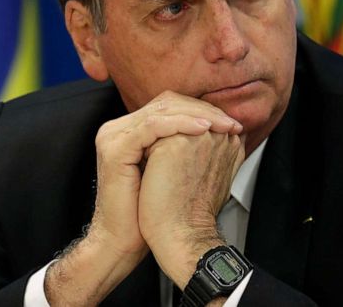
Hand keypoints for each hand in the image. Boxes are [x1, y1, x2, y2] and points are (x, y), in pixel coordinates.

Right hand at [45, 92, 241, 304]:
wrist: (124, 239)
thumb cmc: (149, 211)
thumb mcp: (170, 167)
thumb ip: (185, 143)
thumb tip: (220, 129)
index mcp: (129, 130)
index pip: (168, 105)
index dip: (200, 109)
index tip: (229, 121)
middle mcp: (117, 128)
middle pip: (165, 103)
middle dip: (202, 109)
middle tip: (230, 121)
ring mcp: (113, 136)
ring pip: (161, 111)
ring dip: (197, 115)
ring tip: (222, 124)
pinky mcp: (115, 149)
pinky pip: (152, 126)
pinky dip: (181, 124)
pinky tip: (202, 129)